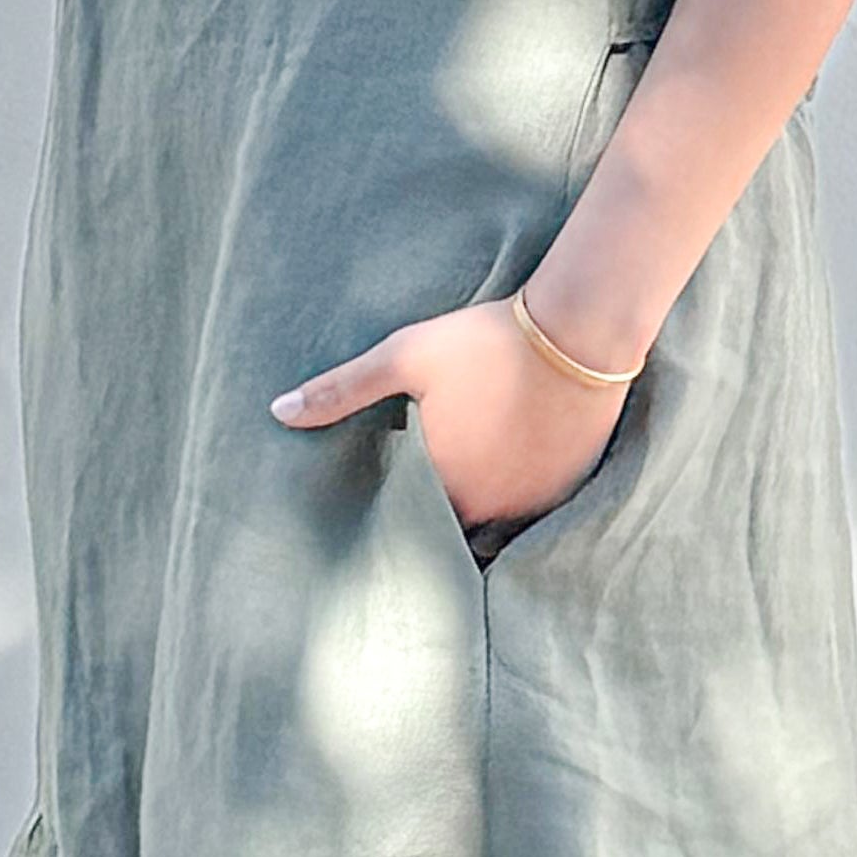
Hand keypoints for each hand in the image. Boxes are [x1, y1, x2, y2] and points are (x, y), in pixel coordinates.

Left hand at [270, 292, 627, 556]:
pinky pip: (535, 506)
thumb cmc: (487, 341)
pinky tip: (514, 460)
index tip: (391, 495)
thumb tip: (277, 411)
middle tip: (429, 482)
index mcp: (446, 482)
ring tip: (473, 471)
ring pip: (497, 518)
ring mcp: (535, 499)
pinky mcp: (571, 485)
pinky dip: (521, 491)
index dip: (399, 510)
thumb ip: (341, 390)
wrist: (579, 331)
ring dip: (483, 502)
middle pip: (455, 525)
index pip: (410, 523)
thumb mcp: (405, 356)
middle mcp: (491, 504)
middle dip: (438, 511)